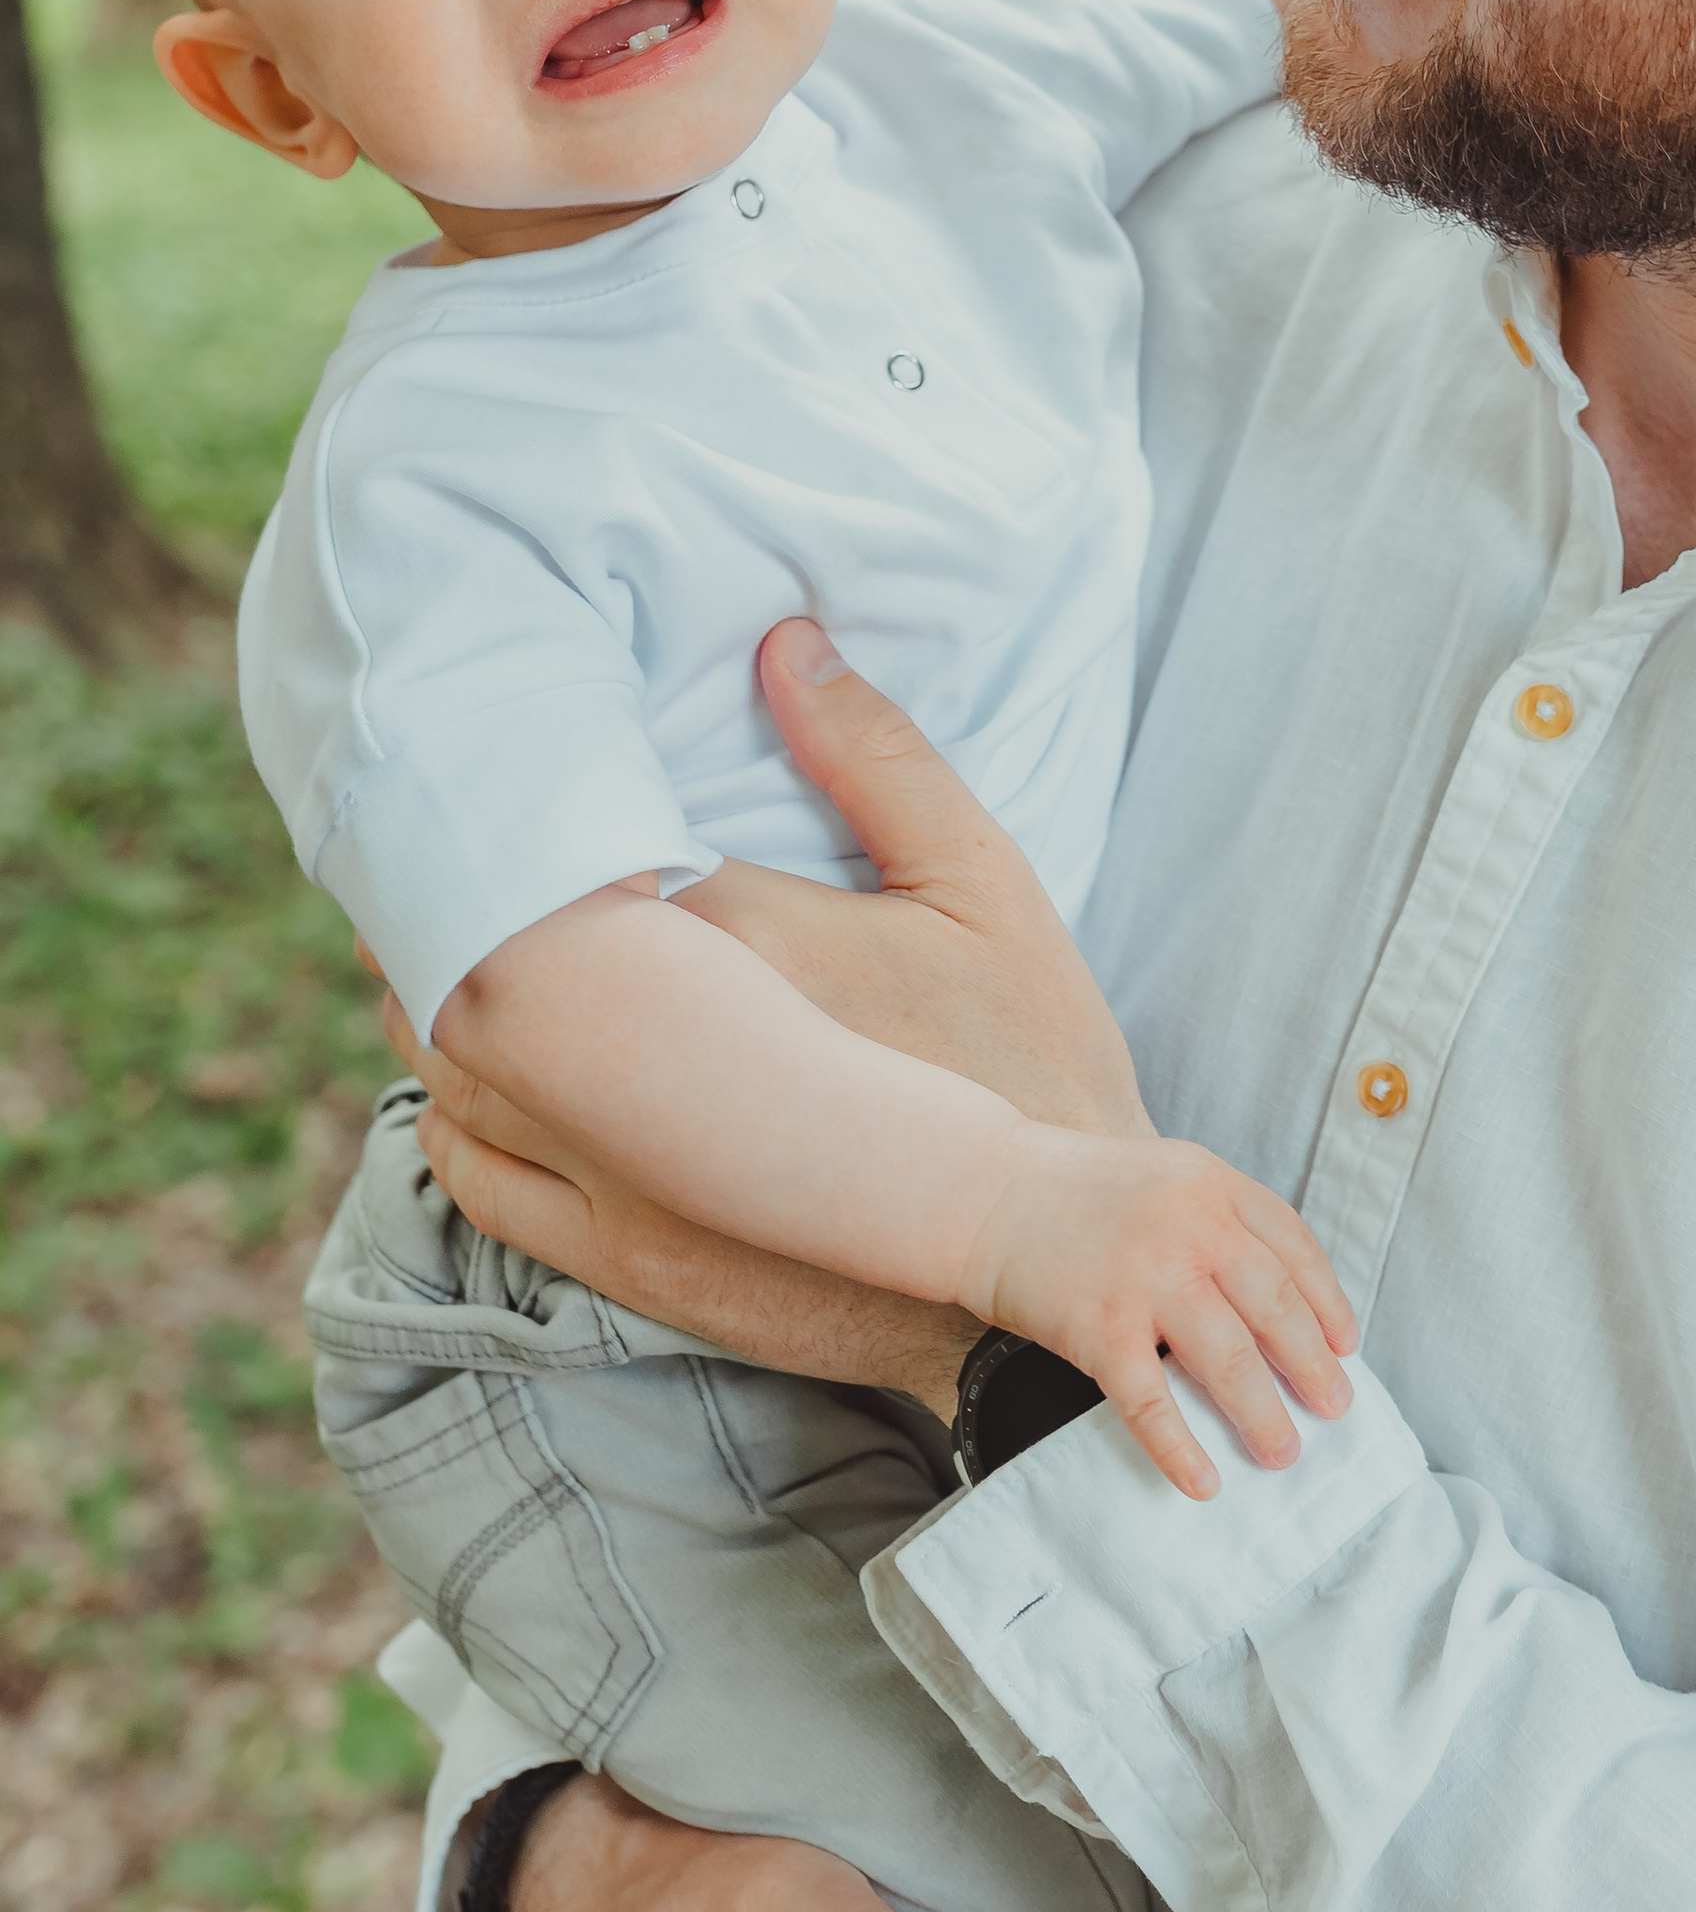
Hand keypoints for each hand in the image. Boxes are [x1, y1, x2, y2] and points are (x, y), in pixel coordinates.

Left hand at [395, 622, 1154, 1404]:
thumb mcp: (987, 891)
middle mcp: (655, 1061)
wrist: (1051, 1268)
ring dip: (433, 997)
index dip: (517, 803)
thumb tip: (785, 643)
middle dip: (442, 892)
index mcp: (743, 945)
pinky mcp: (622, 1255)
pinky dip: (452, 1114)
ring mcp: (626, 1170)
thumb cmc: (1032, 1065)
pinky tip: (474, 1074)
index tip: (480, 761)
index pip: (568, 848)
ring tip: (441, 942)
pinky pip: (476, 1176)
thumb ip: (881, 761)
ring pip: (455, 1069)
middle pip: (483, 955)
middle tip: (429, 837)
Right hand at [969, 1130, 1359, 1499]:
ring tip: (1283, 1452)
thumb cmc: (1074, 1189)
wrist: (983, 1192)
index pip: (1294, 1248)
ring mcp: (1145, 1279)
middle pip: (1275, 1309)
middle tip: (1334, 1407)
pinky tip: (1203, 1481)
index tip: (1345, 1345)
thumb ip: (1217, 1221)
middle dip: (1312, 1367)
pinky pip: (1152, 1403)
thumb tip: (1274, 1302)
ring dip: (1263, 1414)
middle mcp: (1190, 1229)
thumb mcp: (1164, 1177)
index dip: (1327, 1302)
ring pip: (1229, 1359)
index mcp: (1212, 1187)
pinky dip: (1181, 1449)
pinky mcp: (1099, 1328)